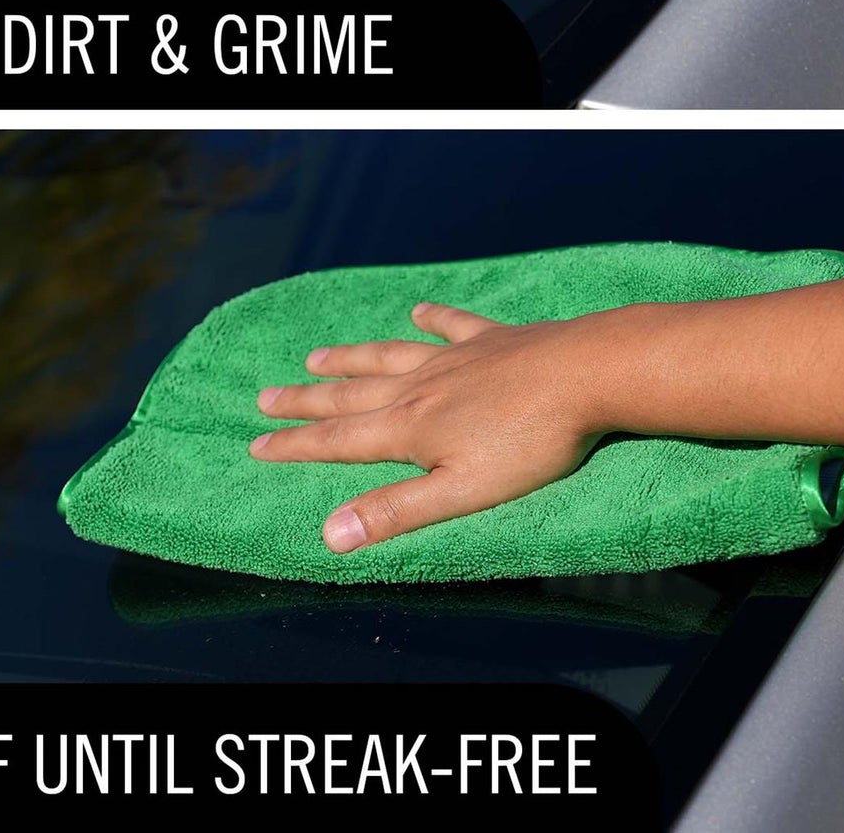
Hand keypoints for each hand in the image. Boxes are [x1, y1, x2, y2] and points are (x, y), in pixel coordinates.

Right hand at [248, 300, 629, 551]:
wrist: (586, 374)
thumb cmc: (530, 442)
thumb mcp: (461, 492)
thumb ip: (396, 511)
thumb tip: (329, 533)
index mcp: (410, 429)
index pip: (339, 442)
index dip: (295, 445)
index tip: (257, 443)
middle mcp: (422, 387)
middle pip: (352, 395)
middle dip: (306, 401)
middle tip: (265, 397)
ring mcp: (457, 358)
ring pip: (390, 356)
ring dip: (351, 358)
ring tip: (317, 356)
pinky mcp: (494, 340)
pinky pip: (453, 325)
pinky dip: (433, 318)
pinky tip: (419, 310)